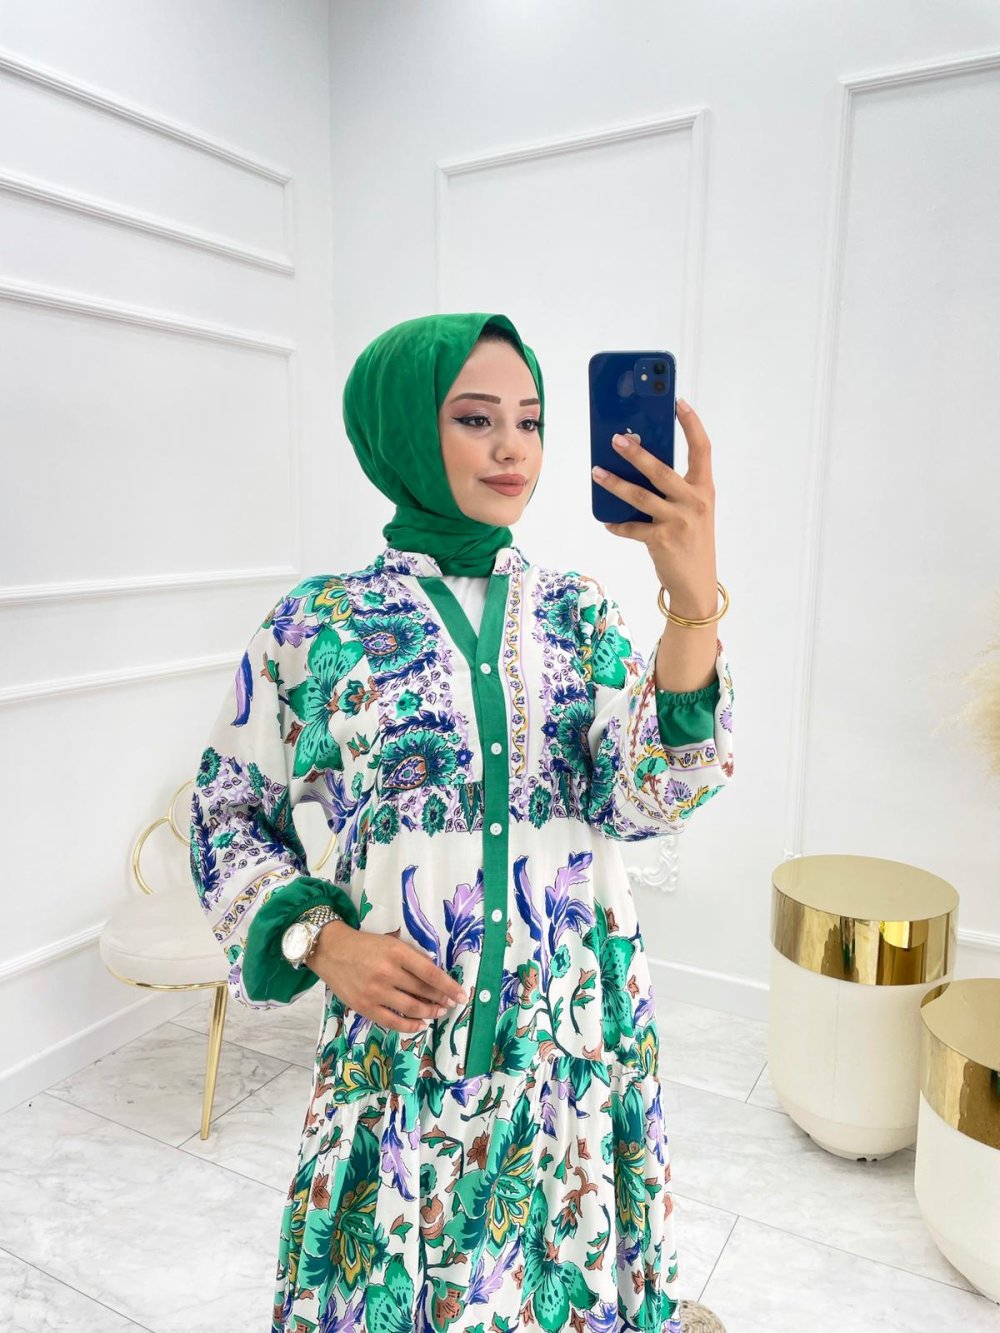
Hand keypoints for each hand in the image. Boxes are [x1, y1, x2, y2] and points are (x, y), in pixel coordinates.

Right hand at [306, 920, 467, 1032]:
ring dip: (429, 1012)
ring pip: (411, 1008)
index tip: (462, 995)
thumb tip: (437, 977)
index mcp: (396, 952)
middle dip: (441, 999)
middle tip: (451, 1003)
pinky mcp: (364, 1007)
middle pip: (422, 991)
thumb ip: (412, 958)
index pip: (430, 973)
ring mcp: (375, 992)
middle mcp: (387, 972)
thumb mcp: (391, 942)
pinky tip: (421, 1024)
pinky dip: (410, 1025)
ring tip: (439, 1012)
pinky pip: (392, 1021)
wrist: (331, 951)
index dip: (448, 986)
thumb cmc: (366, 945)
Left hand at [592, 398, 717, 610]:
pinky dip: (617, 523)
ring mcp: (678, 521)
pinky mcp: (661, 540)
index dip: (691, 424)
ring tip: (596, 471)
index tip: (678, 402)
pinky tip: (607, 520)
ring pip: (639, 495)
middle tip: (615, 439)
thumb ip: (674, 489)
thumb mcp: (692, 511)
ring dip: (614, 483)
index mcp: (704, 489)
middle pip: (661, 469)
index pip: (702, 449)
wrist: (696, 583)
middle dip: (636, 452)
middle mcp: (694, 502)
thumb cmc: (691, 540)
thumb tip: (637, 463)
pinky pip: (631, 527)